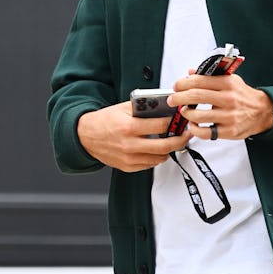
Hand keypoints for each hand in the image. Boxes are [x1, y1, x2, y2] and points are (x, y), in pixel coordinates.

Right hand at [76, 101, 193, 171]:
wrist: (86, 136)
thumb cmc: (104, 121)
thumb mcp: (122, 108)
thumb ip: (142, 108)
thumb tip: (162, 107)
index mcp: (129, 127)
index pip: (160, 126)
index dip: (174, 122)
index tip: (180, 120)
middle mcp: (130, 144)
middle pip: (164, 146)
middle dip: (180, 140)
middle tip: (186, 135)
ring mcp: (129, 158)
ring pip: (159, 158)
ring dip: (170, 150)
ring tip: (174, 142)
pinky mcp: (128, 166)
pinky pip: (149, 164)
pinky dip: (157, 157)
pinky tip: (159, 150)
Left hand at [168, 74, 272, 140]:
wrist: (262, 112)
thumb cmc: (244, 96)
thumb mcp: (230, 80)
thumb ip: (210, 76)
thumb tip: (190, 72)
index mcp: (227, 83)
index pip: (199, 80)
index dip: (183, 83)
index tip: (176, 86)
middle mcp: (228, 99)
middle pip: (195, 96)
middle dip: (179, 97)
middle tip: (173, 99)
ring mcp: (228, 116)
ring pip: (197, 115)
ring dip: (186, 113)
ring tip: (184, 111)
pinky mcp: (228, 131)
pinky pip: (204, 132)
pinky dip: (195, 129)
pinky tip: (193, 125)